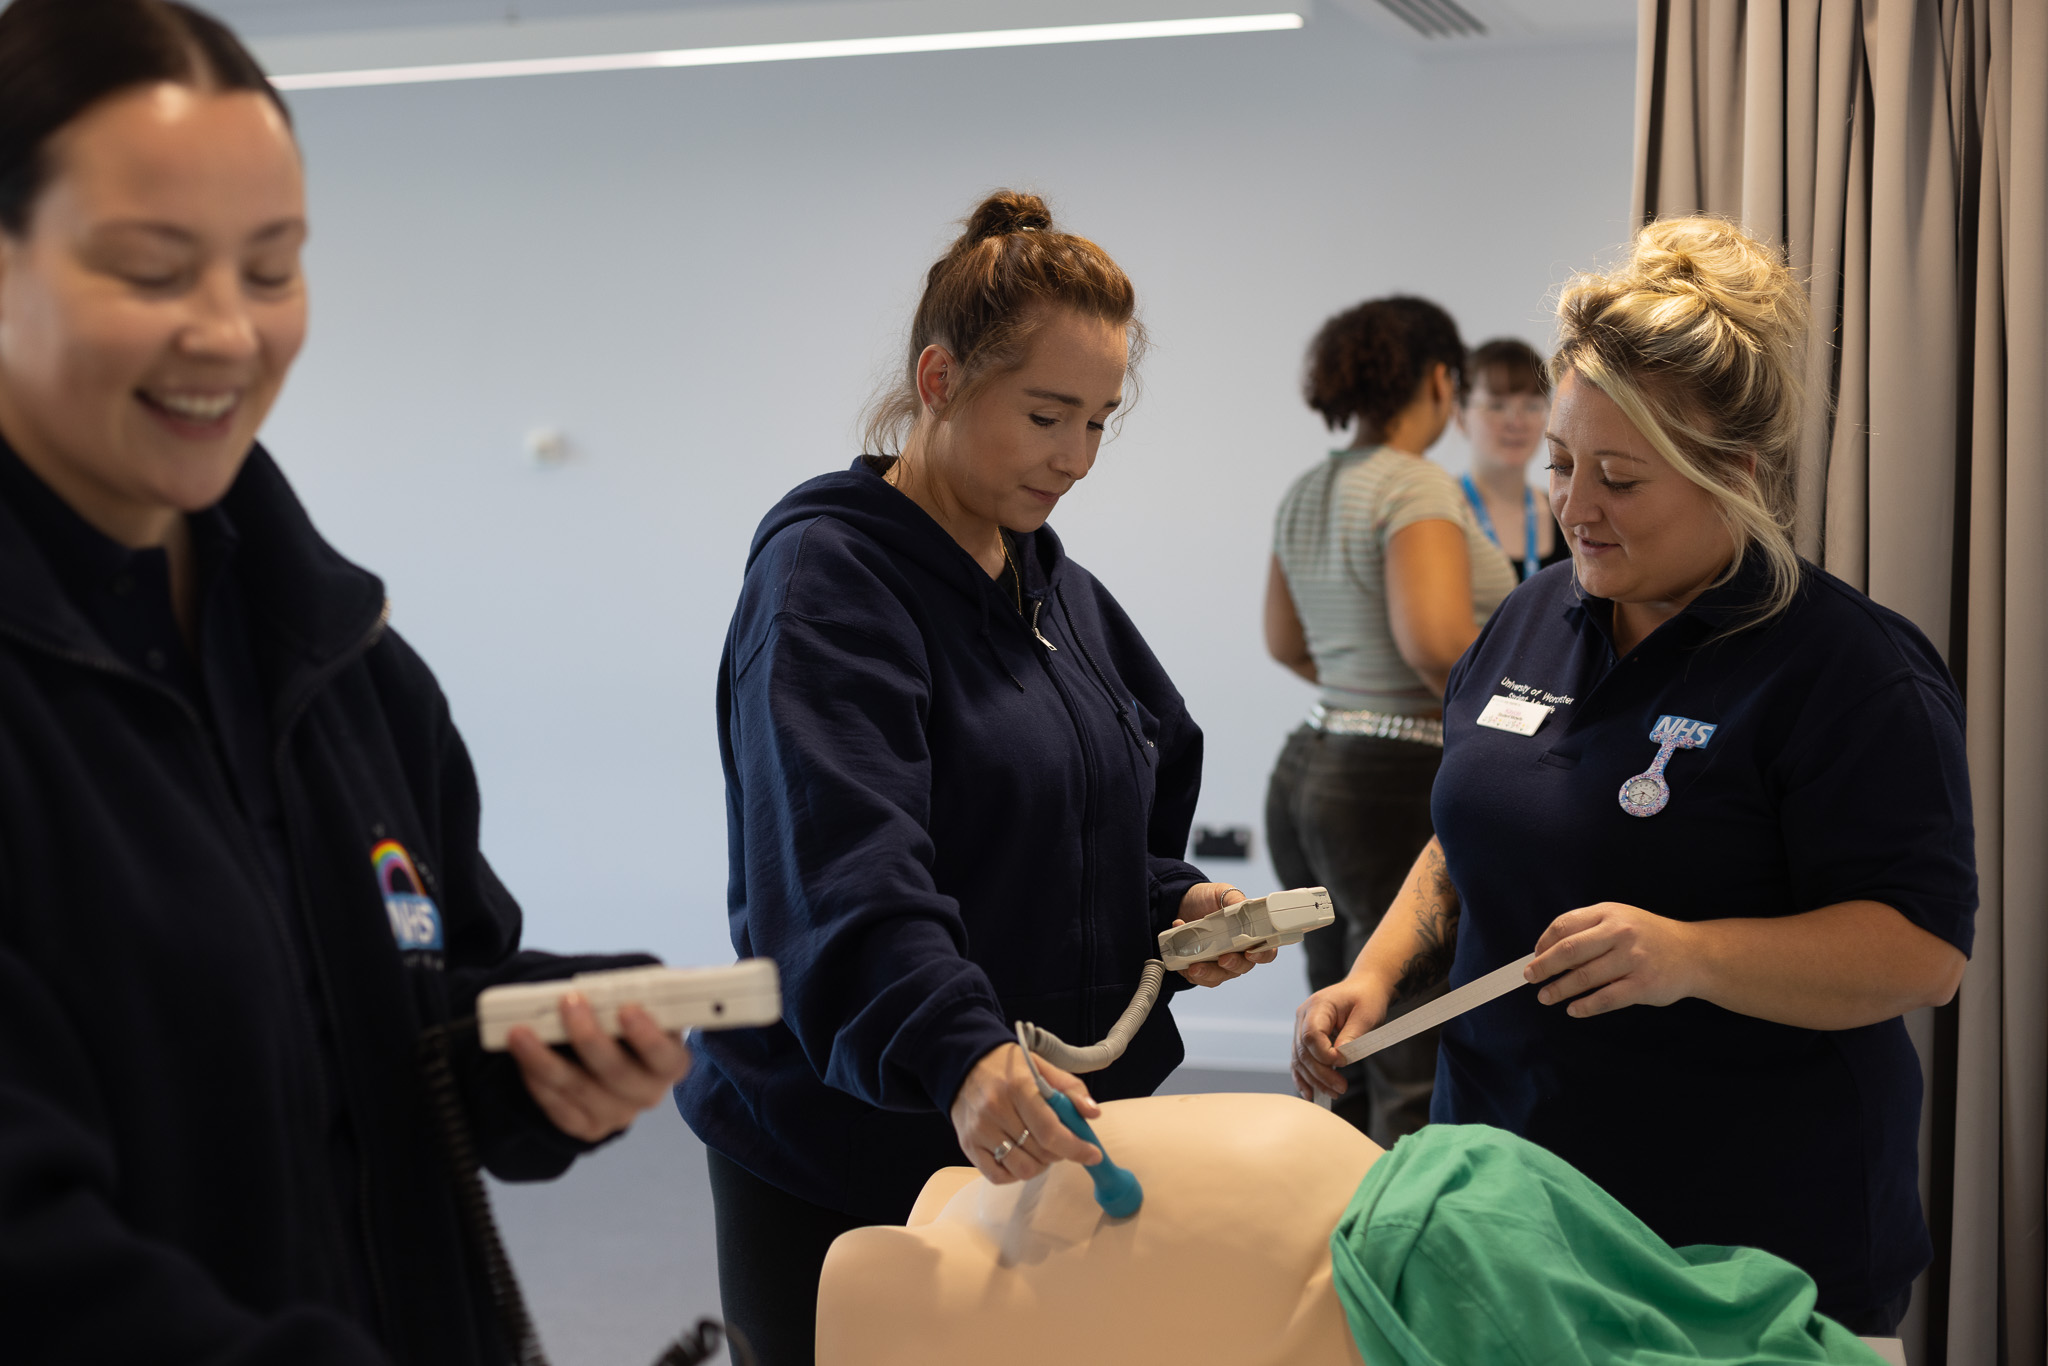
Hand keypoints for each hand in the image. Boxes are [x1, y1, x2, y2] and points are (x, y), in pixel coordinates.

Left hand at [508, 994, 692, 1142]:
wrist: (608, 1059)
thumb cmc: (624, 1023)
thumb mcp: (640, 1007)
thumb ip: (637, 996)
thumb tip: (629, 981)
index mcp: (670, 1062)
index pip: (667, 1057)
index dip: (648, 1037)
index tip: (626, 1009)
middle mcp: (648, 1093)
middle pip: (618, 1073)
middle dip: (589, 1037)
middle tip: (568, 1002)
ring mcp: (616, 1114)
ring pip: (578, 1090)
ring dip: (545, 1059)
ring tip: (521, 1032)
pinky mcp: (586, 1127)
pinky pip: (557, 1107)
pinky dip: (536, 1079)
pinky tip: (522, 1056)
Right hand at [948, 1043, 1103, 1185]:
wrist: (965, 1064)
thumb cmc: (1009, 1067)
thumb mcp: (1043, 1067)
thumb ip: (1071, 1089)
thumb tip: (1093, 1114)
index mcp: (1018, 1087)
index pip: (1050, 1131)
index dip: (1076, 1148)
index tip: (1093, 1155)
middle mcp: (995, 1110)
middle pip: (1040, 1152)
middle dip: (1060, 1153)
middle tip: (1061, 1142)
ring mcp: (979, 1131)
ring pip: (1021, 1169)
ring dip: (1040, 1165)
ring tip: (1041, 1148)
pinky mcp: (968, 1146)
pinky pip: (998, 1176)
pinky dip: (1015, 1173)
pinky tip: (1021, 1156)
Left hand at [1172, 882, 1275, 987]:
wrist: (1181, 902)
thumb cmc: (1207, 898)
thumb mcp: (1223, 892)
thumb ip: (1235, 900)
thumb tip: (1243, 907)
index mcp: (1249, 935)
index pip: (1265, 950)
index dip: (1262, 955)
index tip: (1251, 952)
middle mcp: (1236, 952)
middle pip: (1242, 967)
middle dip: (1233, 965)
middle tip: (1222, 959)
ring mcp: (1217, 963)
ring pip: (1218, 976)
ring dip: (1207, 973)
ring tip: (1195, 966)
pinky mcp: (1199, 968)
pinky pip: (1197, 977)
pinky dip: (1188, 969)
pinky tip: (1180, 955)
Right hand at [1291, 974, 1391, 1099]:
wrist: (1365, 988)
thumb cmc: (1367, 998)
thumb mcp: (1367, 1015)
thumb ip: (1352, 1036)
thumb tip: (1339, 1058)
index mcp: (1318, 1005)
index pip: (1311, 1035)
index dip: (1324, 1054)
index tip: (1343, 1063)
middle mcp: (1304, 1016)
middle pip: (1303, 1050)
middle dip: (1320, 1073)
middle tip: (1341, 1088)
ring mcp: (1302, 1027)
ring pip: (1299, 1058)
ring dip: (1314, 1079)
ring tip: (1333, 1093)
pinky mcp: (1306, 1038)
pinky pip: (1300, 1060)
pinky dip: (1304, 1077)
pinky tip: (1312, 1093)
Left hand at [1528, 902, 1701, 1017]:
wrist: (1694, 953)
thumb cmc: (1648, 937)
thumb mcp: (1620, 920)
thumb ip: (1589, 931)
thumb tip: (1549, 954)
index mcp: (1609, 913)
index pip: (1565, 925)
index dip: (1544, 942)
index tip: (1535, 955)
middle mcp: (1620, 933)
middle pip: (1569, 950)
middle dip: (1544, 966)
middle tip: (1530, 977)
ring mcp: (1633, 959)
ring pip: (1585, 977)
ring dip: (1559, 989)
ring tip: (1546, 997)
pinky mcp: (1643, 985)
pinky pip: (1606, 998)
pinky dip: (1585, 1006)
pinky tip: (1573, 1009)